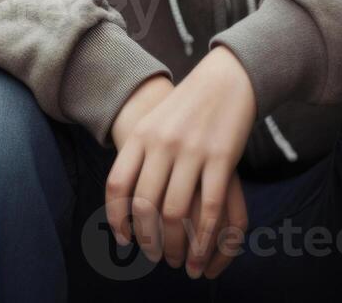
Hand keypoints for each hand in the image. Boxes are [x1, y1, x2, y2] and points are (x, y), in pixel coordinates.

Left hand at [106, 46, 255, 278]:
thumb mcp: (153, 125)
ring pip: (174, 212)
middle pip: (144, 205)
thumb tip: (126, 201)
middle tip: (156, 258)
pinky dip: (202, 237)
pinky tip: (201, 252)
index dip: (116, 218)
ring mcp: (191, 151)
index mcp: (139, 136)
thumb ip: (138, 157)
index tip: (124, 240)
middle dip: (149, 240)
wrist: (224, 80)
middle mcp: (161, 144)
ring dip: (176, 245)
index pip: (117, 186)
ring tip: (180, 261)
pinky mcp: (221, 158)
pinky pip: (208, 207)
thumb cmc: (186, 108)